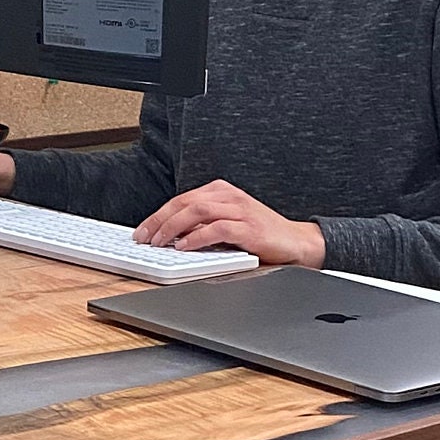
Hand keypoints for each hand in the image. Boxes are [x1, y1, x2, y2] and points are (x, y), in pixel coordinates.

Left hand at [135, 181, 323, 267]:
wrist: (296, 242)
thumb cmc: (260, 235)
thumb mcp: (227, 223)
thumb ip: (202, 225)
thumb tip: (170, 236)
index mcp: (221, 192)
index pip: (181, 200)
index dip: (158, 215)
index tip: (142, 231)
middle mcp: (229, 196)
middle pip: (185, 203)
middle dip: (159, 221)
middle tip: (144, 238)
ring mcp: (239, 210)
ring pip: (197, 212)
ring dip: (173, 227)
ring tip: (159, 242)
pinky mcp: (248, 228)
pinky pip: (216, 229)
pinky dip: (196, 237)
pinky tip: (184, 246)